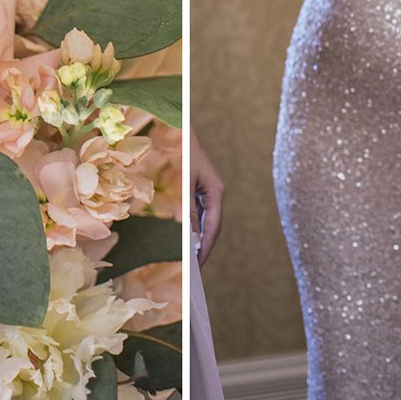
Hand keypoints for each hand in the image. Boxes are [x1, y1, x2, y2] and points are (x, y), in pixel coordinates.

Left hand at [190, 128, 224, 265]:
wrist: (184, 128)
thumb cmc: (186, 153)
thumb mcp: (186, 183)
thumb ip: (190, 212)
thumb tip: (192, 240)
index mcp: (216, 192)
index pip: (214, 228)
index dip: (206, 248)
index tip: (199, 268)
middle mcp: (215, 194)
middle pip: (212, 227)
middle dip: (204, 248)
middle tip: (195, 271)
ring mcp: (209, 191)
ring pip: (207, 221)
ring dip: (200, 240)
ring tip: (192, 260)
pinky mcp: (201, 188)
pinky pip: (200, 213)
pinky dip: (195, 227)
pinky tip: (189, 239)